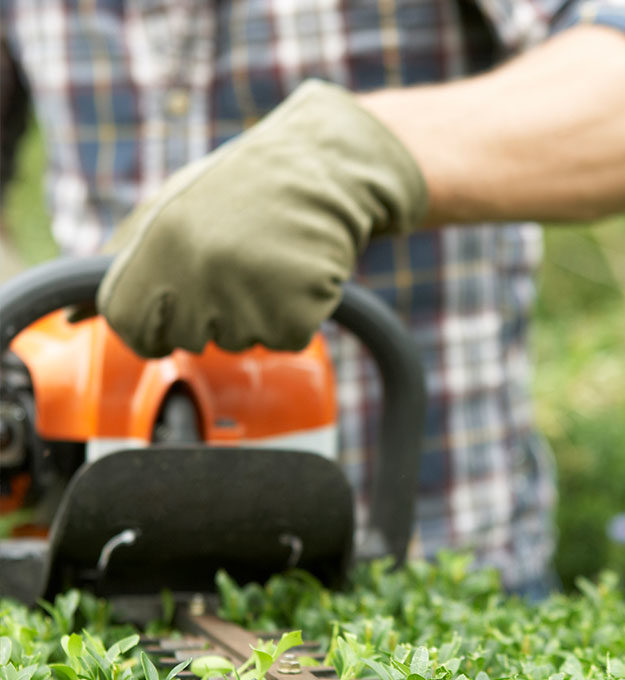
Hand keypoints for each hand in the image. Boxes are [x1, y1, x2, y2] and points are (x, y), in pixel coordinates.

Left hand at [98, 80, 426, 356]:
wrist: (324, 169)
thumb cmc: (243, 189)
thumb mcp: (170, 208)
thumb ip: (121, 260)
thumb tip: (76, 316)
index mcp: (159, 242)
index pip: (131, 327)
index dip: (154, 322)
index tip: (178, 300)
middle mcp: (198, 272)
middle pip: (190, 339)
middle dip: (213, 312)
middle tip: (238, 261)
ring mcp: (248, 296)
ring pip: (239, 342)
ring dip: (257, 312)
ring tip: (270, 259)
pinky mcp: (295, 314)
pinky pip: (284, 339)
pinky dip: (296, 315)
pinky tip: (297, 271)